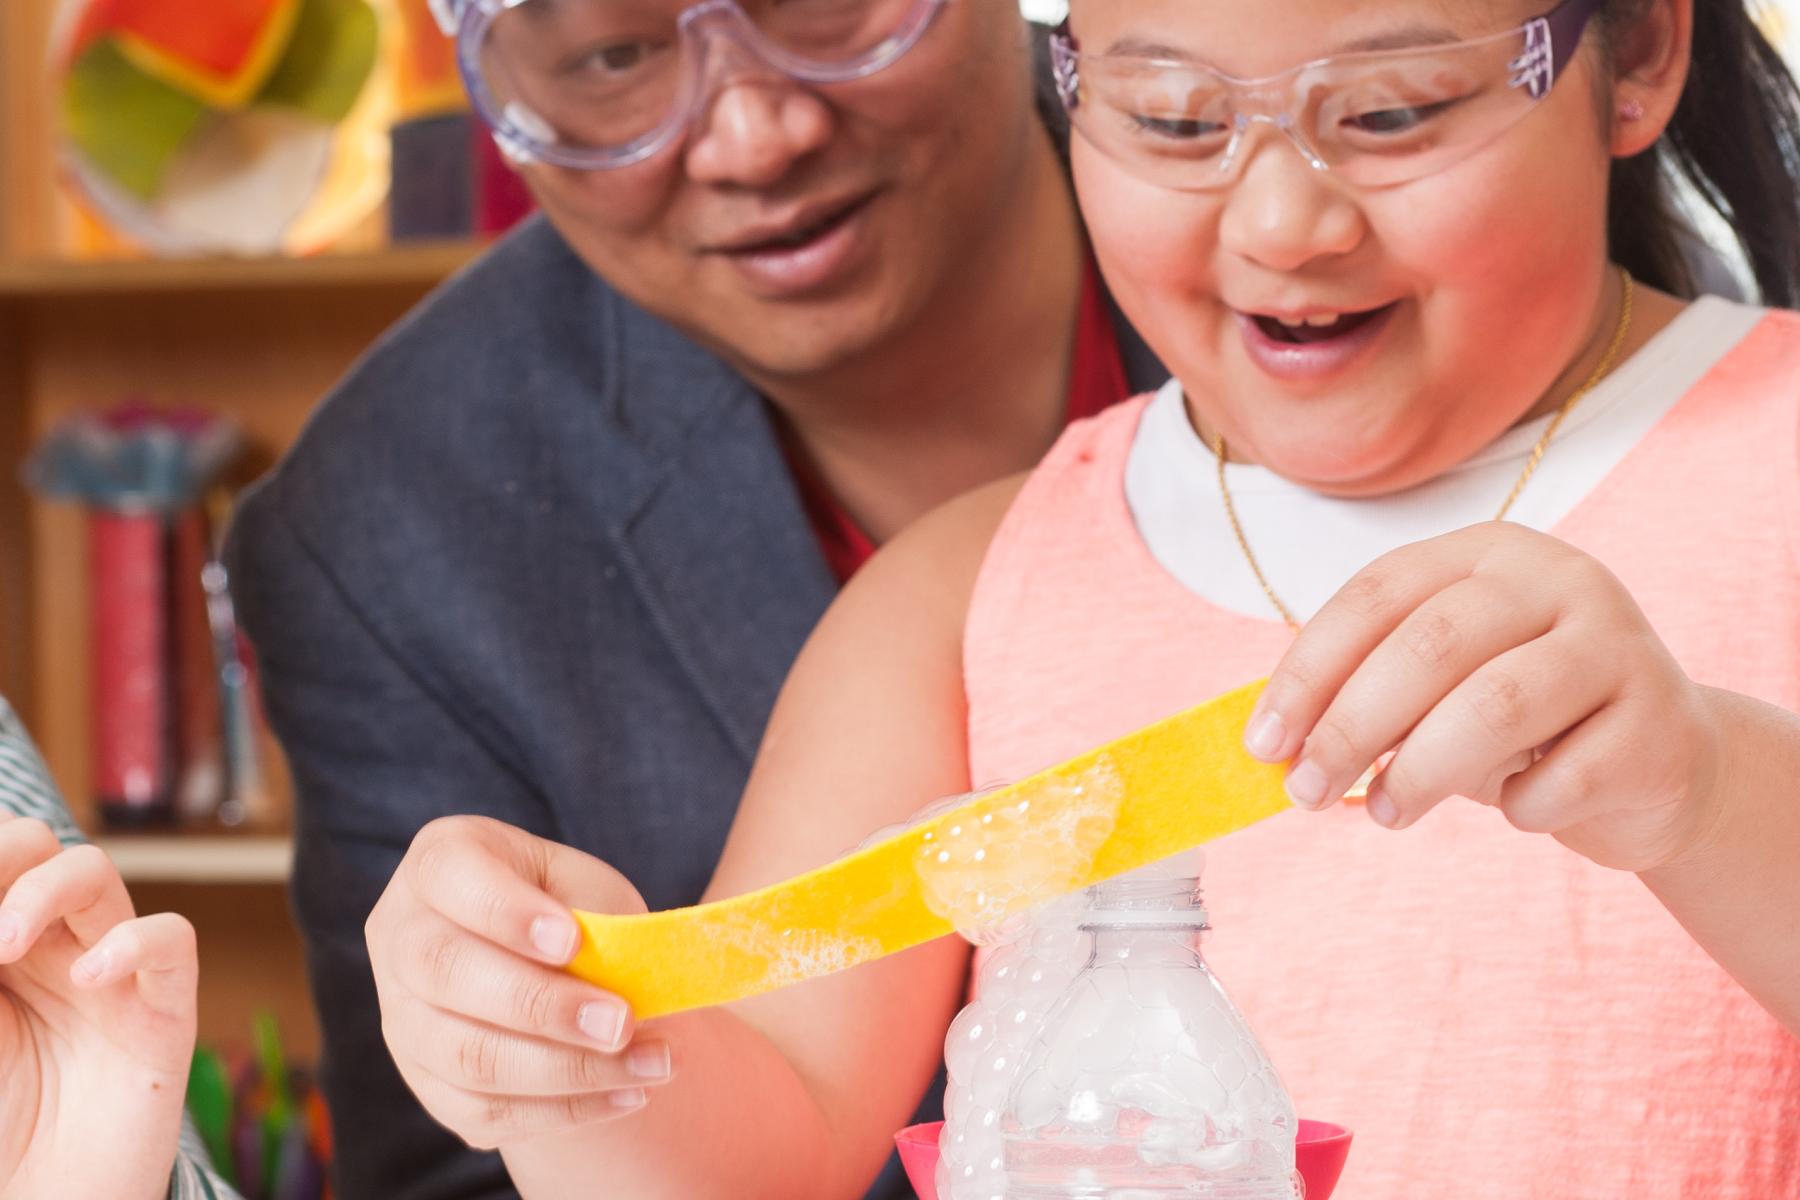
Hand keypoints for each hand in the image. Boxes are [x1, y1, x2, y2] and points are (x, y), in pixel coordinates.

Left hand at [0, 816, 197, 1199]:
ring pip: (98, 874)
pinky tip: (89, 978)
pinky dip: (133, 944)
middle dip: (2, 856)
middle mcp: (48, 952)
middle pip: (40, 847)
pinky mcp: (162, 1013)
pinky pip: (172, 941)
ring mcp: (109, 977)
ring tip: (4, 944)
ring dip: (45, 891)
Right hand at [365, 815, 674, 1150]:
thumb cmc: (573, 912)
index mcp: (439, 863)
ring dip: (567, 1069)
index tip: (571, 939)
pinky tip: (626, 1094)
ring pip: (466, 1055)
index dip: (506, 910)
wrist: (561, 970)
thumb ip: (592, 922)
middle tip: (622, 1022)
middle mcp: (401, 936)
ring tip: (650, 1062)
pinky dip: (564, 1109)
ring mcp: (402, 1016)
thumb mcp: (587, 891)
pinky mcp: (426, 1083)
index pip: (451, 875)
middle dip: (542, 1005)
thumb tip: (621, 978)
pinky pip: (484, 1111)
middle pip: (446, 973)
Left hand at [1245, 523, 1727, 872]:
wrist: (1663, 762)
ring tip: (1389, 814)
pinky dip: (1522, 805)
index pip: (1375, 595)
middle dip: (1350, 727)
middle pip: (1428, 646)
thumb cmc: (1520, 722)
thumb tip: (1279, 746)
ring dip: (1422, 772)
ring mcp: (1618, 643)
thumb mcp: (1439, 690)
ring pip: (1495, 705)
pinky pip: (1566, 774)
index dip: (1308, 672)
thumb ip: (1367, 696)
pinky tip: (1520, 807)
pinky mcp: (1660, 720)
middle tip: (1307, 792)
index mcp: (1485, 553)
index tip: (1263, 744)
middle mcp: (1557, 578)